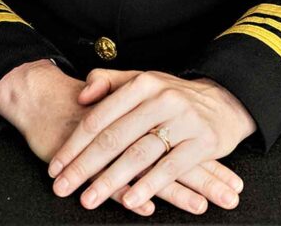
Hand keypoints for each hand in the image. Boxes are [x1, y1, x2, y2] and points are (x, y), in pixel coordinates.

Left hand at [46, 67, 255, 212]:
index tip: (56, 165)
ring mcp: (183, 120)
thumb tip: (82, 95)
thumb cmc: (173, 96)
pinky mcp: (202, 142)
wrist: (224, 102)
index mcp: (142, 83)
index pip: (100, 116)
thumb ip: (108, 82)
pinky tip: (130, 200)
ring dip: (110, 180)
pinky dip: (149, 185)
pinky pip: (171, 167)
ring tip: (89, 198)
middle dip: (84, 166)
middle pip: (114, 137)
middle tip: (63, 187)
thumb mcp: (142, 80)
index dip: (74, 143)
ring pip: (139, 154)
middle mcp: (161, 98)